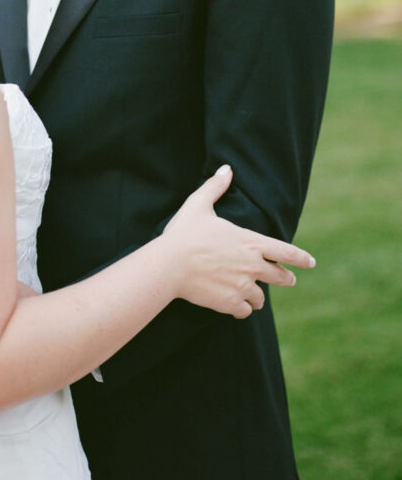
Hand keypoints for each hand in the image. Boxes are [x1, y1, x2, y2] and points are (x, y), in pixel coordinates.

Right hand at [163, 166, 314, 318]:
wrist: (169, 264)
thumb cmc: (184, 233)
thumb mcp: (198, 205)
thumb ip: (215, 187)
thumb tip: (227, 168)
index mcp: (250, 242)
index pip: (286, 252)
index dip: (301, 258)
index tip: (311, 262)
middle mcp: (252, 266)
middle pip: (281, 278)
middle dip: (286, 278)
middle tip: (288, 279)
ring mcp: (242, 286)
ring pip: (261, 298)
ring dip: (257, 296)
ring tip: (252, 295)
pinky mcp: (230, 303)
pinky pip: (244, 311)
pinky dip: (241, 308)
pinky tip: (234, 304)